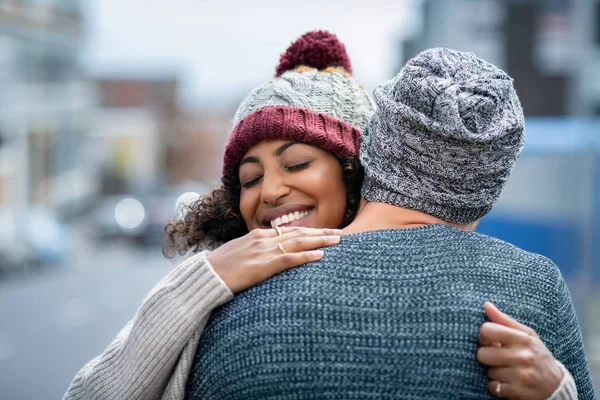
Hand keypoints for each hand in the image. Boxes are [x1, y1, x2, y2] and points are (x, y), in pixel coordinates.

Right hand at [207, 226, 341, 292]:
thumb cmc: (219, 268)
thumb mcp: (239, 254)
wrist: (206, 275)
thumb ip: (255, 252)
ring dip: (320, 241)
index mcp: (258, 235)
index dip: (308, 231)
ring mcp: (264, 251)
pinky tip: (320, 256)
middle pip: (298, 233)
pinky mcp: (263, 265)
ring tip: (337, 240)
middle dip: (320, 232)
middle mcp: (263, 239)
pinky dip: (306, 256)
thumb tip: (267, 257)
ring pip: (298, 242)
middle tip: (340, 232)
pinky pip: (289, 259)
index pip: (289, 230)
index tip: (323, 232)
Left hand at [476, 302, 562, 399]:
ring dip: (493, 372)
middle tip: (498, 357)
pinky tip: (506, 382)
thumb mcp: (526, 334)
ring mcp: (520, 375)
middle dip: (487, 356)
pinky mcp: (518, 392)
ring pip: (488, 372)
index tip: (490, 340)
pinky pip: (493, 387)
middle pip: (482, 353)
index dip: (483, 336)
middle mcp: (522, 356)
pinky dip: (496, 386)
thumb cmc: (536, 354)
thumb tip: (486, 305)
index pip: (486, 330)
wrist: (555, 384)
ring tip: (506, 370)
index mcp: (522, 338)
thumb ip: (504, 320)